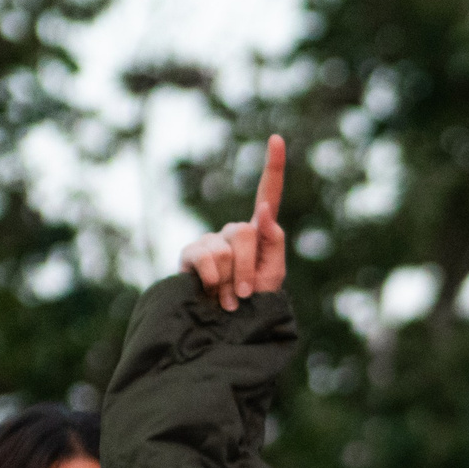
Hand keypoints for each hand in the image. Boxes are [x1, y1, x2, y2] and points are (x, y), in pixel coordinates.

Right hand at [179, 135, 287, 311]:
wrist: (223, 329)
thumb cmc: (252, 303)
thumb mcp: (273, 276)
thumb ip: (274, 244)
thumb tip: (263, 213)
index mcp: (258, 233)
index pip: (268, 195)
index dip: (273, 167)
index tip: (277, 138)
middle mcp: (233, 231)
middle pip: (246, 233)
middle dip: (248, 269)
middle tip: (243, 296)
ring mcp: (210, 241)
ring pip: (226, 250)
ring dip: (230, 282)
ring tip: (227, 299)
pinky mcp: (191, 254)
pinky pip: (208, 260)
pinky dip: (214, 282)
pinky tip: (209, 293)